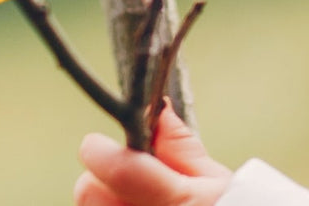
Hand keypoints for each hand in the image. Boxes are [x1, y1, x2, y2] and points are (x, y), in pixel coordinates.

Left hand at [74, 105, 232, 205]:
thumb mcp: (220, 184)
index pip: (117, 169)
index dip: (100, 151)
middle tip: (128, 178)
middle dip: (101, 178)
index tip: (98, 146)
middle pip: (88, 192)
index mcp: (177, 204)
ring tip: (139, 203)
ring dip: (107, 202)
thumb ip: (181, 149)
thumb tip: (159, 111)